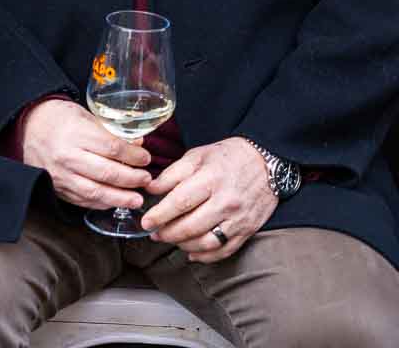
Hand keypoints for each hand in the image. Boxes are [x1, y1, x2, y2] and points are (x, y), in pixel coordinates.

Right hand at [20, 98, 150, 209]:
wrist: (28, 127)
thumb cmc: (59, 117)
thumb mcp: (85, 115)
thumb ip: (110, 131)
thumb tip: (137, 144)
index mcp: (76, 133)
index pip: (112, 148)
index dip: (133, 156)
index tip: (145, 158)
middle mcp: (67, 156)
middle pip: (106, 172)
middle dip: (131, 178)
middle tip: (146, 180)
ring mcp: (61, 175)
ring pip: (95, 192)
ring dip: (120, 198)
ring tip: (136, 199)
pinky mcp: (57, 188)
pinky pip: (83, 200)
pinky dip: (101, 203)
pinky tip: (115, 202)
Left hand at [140, 136, 276, 260]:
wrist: (266, 162)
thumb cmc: (228, 156)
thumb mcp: (198, 155)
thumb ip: (173, 173)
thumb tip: (151, 189)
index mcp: (211, 178)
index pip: (181, 201)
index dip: (160, 214)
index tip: (146, 222)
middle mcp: (226, 201)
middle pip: (192, 226)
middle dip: (168, 233)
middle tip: (154, 233)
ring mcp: (238, 219)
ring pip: (206, 243)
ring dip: (184, 245)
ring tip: (170, 240)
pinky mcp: (247, 230)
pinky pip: (224, 251)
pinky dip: (205, 256)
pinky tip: (192, 252)